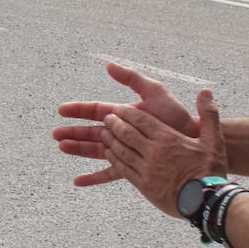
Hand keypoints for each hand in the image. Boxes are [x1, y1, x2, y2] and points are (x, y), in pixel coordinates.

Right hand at [53, 62, 200, 186]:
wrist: (193, 139)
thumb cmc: (175, 115)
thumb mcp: (154, 91)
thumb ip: (131, 78)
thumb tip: (108, 65)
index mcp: (124, 114)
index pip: (95, 111)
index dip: (78, 110)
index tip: (62, 110)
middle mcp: (122, 132)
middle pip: (91, 132)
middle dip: (73, 132)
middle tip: (55, 134)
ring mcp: (125, 149)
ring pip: (96, 150)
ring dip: (78, 149)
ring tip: (62, 148)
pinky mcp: (131, 166)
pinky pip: (108, 173)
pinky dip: (93, 177)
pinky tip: (78, 181)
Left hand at [95, 89, 228, 216]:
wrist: (207, 202)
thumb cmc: (211, 170)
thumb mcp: (214, 140)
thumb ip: (209, 114)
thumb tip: (206, 91)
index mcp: (167, 138)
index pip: (140, 120)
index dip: (126, 113)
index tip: (118, 109)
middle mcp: (153, 152)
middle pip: (126, 133)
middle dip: (114, 124)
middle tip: (107, 118)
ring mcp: (146, 170)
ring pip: (121, 151)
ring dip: (110, 140)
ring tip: (103, 133)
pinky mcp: (144, 186)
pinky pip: (123, 169)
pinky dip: (113, 159)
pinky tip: (109, 155)